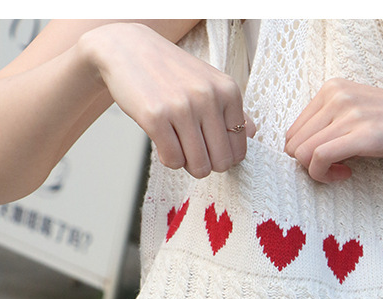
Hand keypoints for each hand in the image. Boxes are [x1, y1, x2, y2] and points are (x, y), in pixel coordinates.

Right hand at [81, 22, 255, 177]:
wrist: (128, 49)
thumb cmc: (172, 73)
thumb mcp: (210, 83)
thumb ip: (234, 110)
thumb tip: (254, 134)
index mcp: (228, 91)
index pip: (238, 149)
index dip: (223, 157)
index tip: (209, 149)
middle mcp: (208, 98)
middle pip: (221, 162)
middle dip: (207, 165)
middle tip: (193, 153)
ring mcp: (182, 107)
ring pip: (198, 165)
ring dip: (187, 164)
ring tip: (178, 146)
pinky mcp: (156, 117)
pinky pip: (173, 160)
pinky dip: (168, 160)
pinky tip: (163, 143)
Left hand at [284, 78, 382, 182]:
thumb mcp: (360, 114)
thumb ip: (331, 124)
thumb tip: (300, 152)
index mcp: (333, 88)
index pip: (293, 130)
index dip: (304, 154)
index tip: (327, 162)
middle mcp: (337, 95)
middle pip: (294, 143)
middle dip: (308, 165)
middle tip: (335, 171)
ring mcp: (350, 113)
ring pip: (303, 152)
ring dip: (317, 173)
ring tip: (341, 173)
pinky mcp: (364, 135)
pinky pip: (319, 159)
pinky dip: (324, 175)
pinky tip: (345, 175)